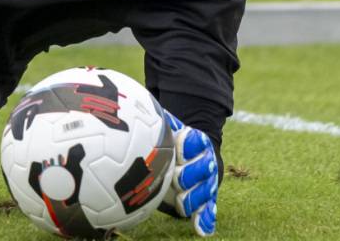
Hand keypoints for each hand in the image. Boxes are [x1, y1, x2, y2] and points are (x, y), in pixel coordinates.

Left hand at [161, 109, 218, 236]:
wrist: (186, 150)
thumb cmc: (166, 138)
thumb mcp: (162, 126)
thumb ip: (154, 122)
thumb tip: (131, 112)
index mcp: (194, 141)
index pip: (194, 142)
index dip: (186, 146)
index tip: (177, 150)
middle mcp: (205, 160)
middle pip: (203, 168)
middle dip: (190, 174)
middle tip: (176, 178)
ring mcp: (207, 179)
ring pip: (206, 190)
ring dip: (195, 197)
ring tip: (183, 203)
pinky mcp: (205, 196)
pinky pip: (208, 208)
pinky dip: (206, 218)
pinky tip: (202, 229)